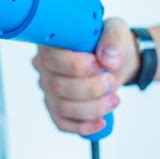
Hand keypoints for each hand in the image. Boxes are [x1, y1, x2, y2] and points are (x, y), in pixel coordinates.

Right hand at [32, 17, 138, 134]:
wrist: (116, 60)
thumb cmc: (109, 43)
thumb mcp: (116, 32)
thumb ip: (113, 41)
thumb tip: (109, 60)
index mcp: (51, 43)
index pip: (51, 58)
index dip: (76, 66)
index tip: (99, 64)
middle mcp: (44, 66)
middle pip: (58, 86)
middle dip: (92, 88)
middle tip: (111, 80)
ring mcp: (48, 88)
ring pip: (63, 107)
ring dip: (94, 107)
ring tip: (114, 98)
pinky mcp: (56, 107)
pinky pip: (62, 123)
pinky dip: (83, 126)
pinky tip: (101, 121)